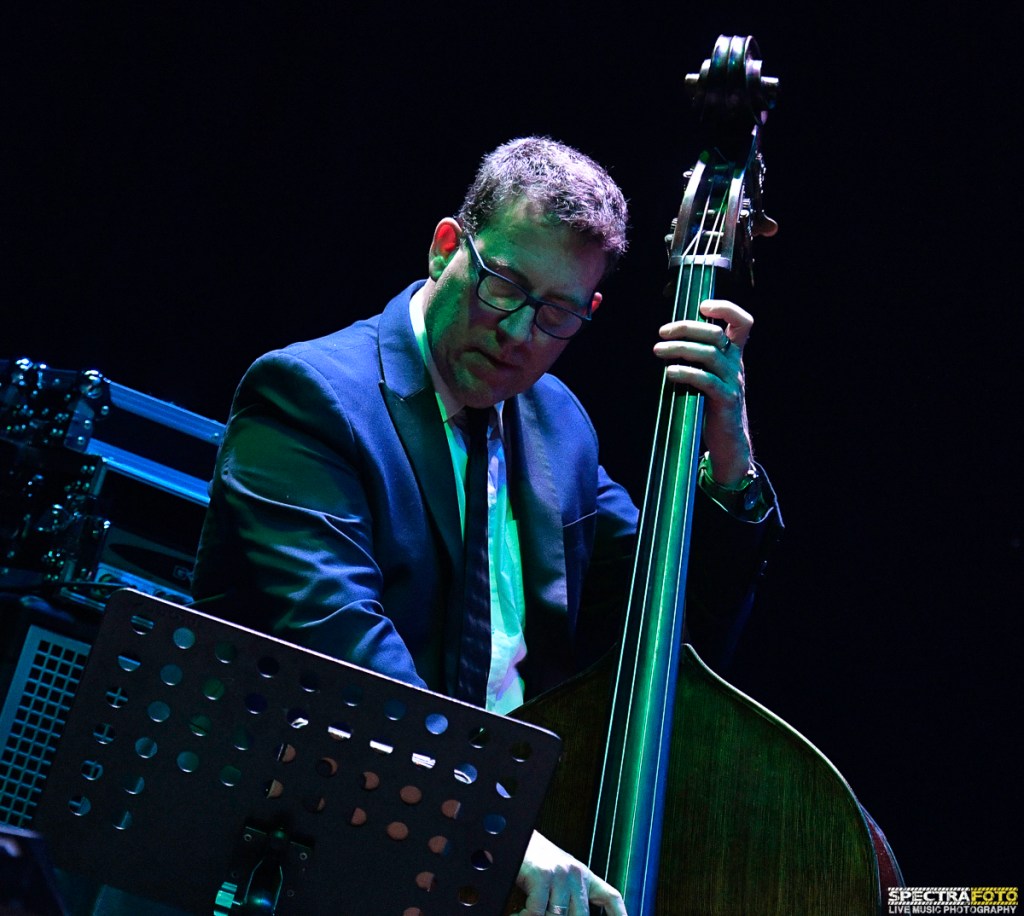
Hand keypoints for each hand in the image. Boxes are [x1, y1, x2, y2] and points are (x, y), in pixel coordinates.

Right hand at [513, 830, 626, 915]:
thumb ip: (567, 895)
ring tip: (525, 914)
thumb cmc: (531, 856)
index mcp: (583, 874)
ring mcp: (560, 874)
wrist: (513, 832)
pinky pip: (537, 912)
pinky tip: (517, 913)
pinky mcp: (542, 875)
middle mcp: (576, 873)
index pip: (610, 897)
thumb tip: (565, 913)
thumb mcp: (556, 875)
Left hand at [653, 299, 753, 484]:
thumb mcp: (708, 375)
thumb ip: (697, 357)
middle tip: (662, 333)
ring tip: (658, 350)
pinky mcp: (726, 400)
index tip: (702, 305)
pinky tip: (670, 373)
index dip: (726, 308)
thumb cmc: (710, 405)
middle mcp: (736, 364)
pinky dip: (687, 373)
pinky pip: (707, 380)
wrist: (728, 441)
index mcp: (734, 355)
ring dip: (680, 348)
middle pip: (716, 334)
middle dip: (687, 328)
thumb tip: (668, 338)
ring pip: (710, 354)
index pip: (742, 322)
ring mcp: (733, 381)